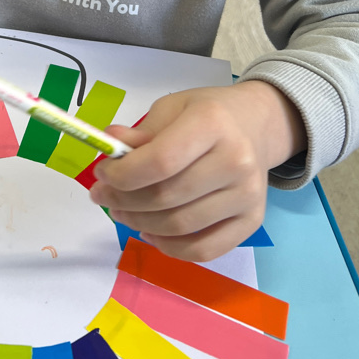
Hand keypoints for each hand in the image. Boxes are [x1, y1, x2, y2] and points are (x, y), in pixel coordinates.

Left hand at [89, 81, 305, 261]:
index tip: (101, 173)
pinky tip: (150, 232)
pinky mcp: (252, 222)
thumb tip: (109, 143)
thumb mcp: (172, 108)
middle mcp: (235, 161)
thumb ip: (141, 132)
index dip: (123, 174)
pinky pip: (203, 250)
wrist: (256, 126)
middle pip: (166, 197)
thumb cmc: (207, 114)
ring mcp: (247, 196)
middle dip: (123, 201)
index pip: (160, 161)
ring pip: (180, 227)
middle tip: (102, 196)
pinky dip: (169, 247)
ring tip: (120, 212)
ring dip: (139, 224)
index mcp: (211, 124)